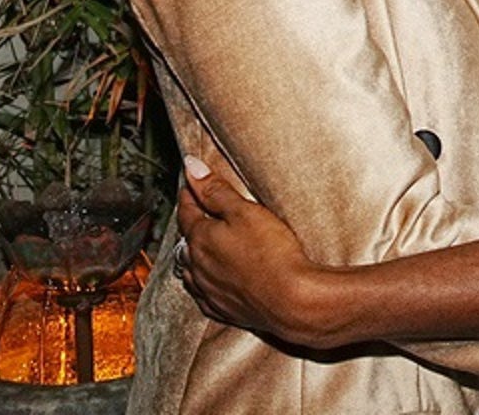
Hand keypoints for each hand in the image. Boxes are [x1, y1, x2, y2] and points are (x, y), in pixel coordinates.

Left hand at [174, 156, 338, 345]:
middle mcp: (198, 266)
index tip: (191, 183)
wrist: (293, 300)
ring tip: (198, 246)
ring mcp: (209, 290)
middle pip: (185, 241)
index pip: (187, 211)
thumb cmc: (272, 254)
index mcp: (201, 239)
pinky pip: (202, 295)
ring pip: (189, 270)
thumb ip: (216, 189)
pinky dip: (202, 284)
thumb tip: (191, 168)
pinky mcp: (223, 309)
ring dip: (192, 256)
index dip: (189, 194)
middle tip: (195, 211)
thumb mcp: (245, 210)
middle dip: (189, 224)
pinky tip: (208, 282)